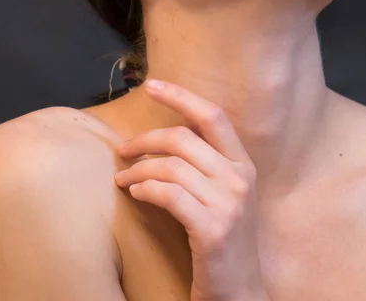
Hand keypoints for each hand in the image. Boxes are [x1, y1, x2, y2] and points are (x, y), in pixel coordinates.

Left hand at [114, 79, 267, 300]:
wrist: (239, 292)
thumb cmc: (221, 238)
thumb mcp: (222, 194)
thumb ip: (202, 164)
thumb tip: (160, 137)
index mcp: (242, 163)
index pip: (212, 115)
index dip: (181, 95)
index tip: (151, 84)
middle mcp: (239, 177)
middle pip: (182, 138)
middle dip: (144, 139)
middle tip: (123, 150)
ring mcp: (229, 204)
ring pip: (170, 166)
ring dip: (137, 170)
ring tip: (123, 179)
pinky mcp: (213, 230)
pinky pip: (168, 195)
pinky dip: (145, 190)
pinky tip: (135, 194)